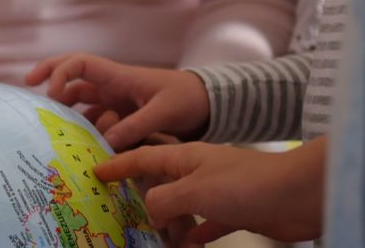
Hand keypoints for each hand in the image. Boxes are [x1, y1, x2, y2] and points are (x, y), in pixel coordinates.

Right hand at [25, 54, 209, 149]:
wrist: (208, 105)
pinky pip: (95, 122)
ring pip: (80, 103)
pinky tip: (77, 146)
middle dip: (49, 78)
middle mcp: (111, 86)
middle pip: (72, 78)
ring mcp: (114, 102)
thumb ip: (137, 126)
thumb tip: (108, 141)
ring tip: (51, 129)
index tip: (49, 90)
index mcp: (119, 76)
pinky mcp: (121, 118)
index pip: (81, 64)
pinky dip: (84, 131)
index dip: (60, 71)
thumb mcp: (165, 112)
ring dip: (67, 112)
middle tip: (27, 87)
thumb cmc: (188, 99)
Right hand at [95, 140, 325, 243]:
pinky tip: (189, 245)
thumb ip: (162, 200)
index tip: (96, 171)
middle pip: (161, 185)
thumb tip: (148, 213)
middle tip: (124, 215)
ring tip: (159, 241)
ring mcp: (217, 191)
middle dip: (144, 201)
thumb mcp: (192, 191)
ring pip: (183, 207)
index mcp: (183, 157)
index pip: (141, 157)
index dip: (117, 164)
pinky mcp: (236, 210)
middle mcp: (198, 171)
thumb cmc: (243, 184)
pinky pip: (208, 224)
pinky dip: (197, 235)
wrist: (299, 194)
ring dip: (171, 224)